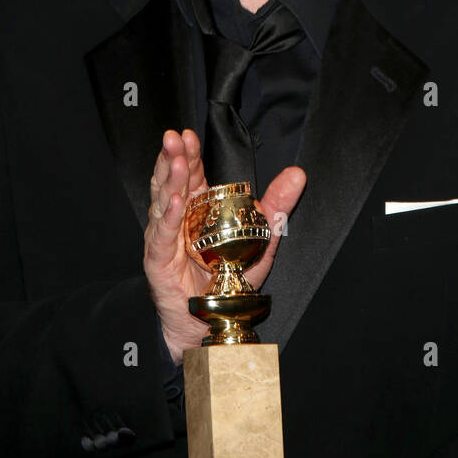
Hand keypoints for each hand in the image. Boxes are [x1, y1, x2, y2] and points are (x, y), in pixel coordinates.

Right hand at [144, 128, 306, 363]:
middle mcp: (178, 219)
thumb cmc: (228, 280)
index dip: (190, 154)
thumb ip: (276, 206)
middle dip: (173, 158)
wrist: (206, 322)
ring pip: (163, 203)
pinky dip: (168, 218)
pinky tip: (174, 201)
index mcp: (197, 209)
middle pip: (172, 182)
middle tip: (175, 138)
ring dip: (169, 180)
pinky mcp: (159, 261)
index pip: (191, 174)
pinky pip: (163, 237)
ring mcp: (166, 238)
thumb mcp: (259, 238)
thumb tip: (298, 174)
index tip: (189, 135)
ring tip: (177, 161)